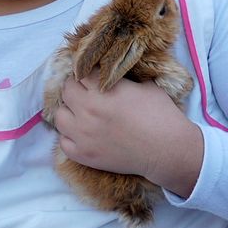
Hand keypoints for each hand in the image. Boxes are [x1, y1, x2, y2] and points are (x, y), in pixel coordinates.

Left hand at [48, 77, 206, 195]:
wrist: (168, 150)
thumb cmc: (162, 116)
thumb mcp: (147, 86)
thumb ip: (123, 79)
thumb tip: (113, 73)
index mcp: (103, 90)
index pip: (81, 73)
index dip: (88, 74)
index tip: (93, 78)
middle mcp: (87, 110)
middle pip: (67, 91)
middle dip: (77, 90)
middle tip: (88, 94)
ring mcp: (82, 134)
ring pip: (60, 116)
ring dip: (70, 113)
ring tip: (83, 115)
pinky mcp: (83, 154)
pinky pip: (63, 141)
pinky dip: (71, 137)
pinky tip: (85, 135)